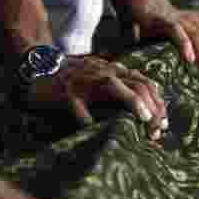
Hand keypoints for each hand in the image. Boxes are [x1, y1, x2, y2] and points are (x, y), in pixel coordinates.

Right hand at [26, 55, 166, 140]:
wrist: (35, 68)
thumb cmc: (70, 81)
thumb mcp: (99, 82)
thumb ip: (119, 92)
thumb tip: (144, 116)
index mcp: (113, 71)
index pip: (145, 83)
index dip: (158, 103)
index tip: (164, 124)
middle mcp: (103, 72)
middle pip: (137, 83)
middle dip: (153, 106)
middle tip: (158, 129)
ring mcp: (84, 80)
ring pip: (113, 85)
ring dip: (133, 102)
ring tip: (145, 119)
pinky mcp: (66, 91)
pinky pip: (79, 106)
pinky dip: (88, 119)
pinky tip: (96, 129)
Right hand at [115, 0, 198, 84]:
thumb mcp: (139, 17)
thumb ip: (139, 31)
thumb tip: (133, 42)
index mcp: (179, 16)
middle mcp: (178, 15)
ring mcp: (167, 15)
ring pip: (195, 36)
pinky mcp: (154, 15)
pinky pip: (174, 30)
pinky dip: (183, 43)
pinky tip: (188, 59)